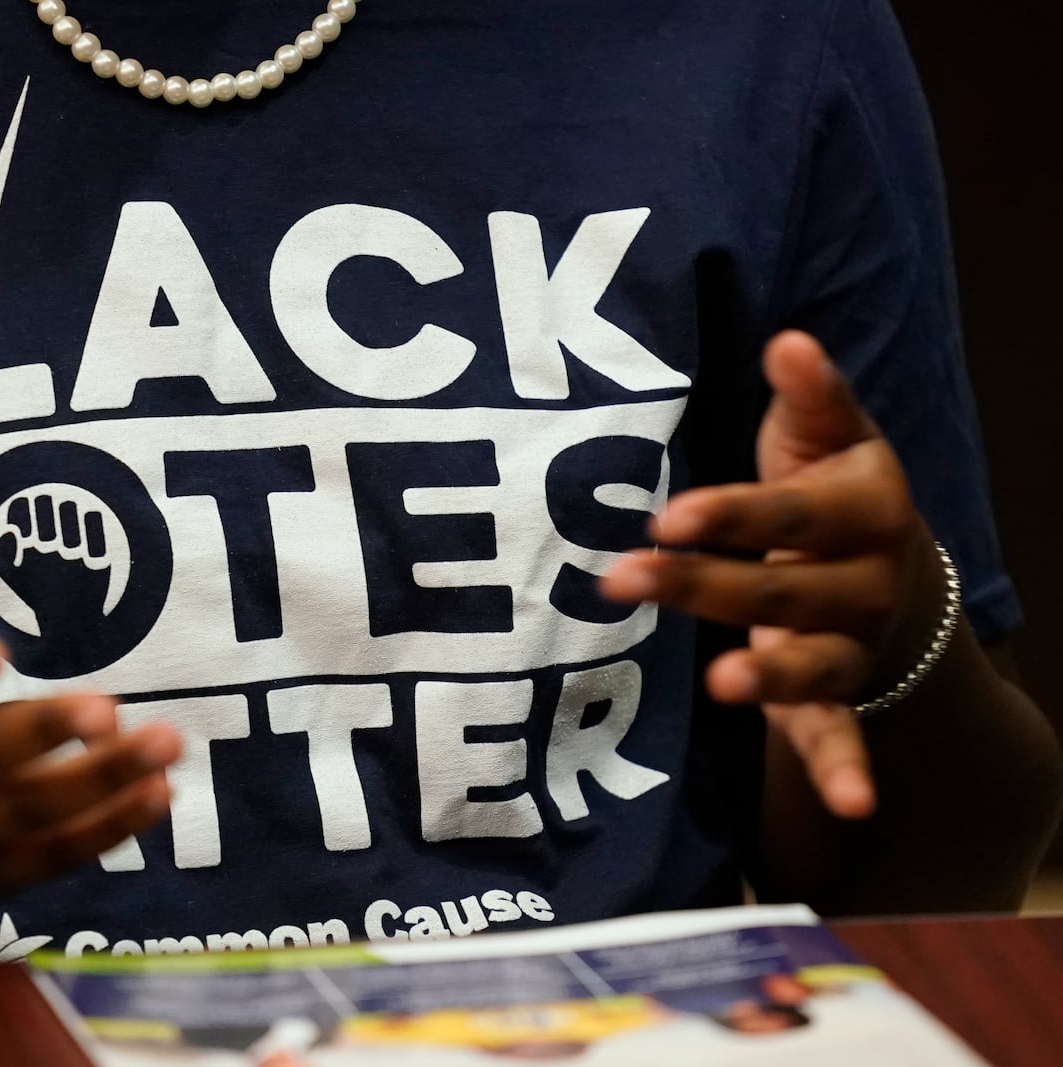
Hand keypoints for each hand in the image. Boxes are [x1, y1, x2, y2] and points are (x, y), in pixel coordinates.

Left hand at [601, 331, 945, 819]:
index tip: (670, 515)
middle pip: (784, 588)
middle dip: (705, 586)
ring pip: (815, 664)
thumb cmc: (834, 494)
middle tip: (625, 578)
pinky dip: (848, 770)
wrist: (898, 572)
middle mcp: (866, 581)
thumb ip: (810, 398)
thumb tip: (790, 341)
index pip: (791, 513)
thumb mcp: (829, 440)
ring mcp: (853, 645)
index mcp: (864, 509)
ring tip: (726, 681)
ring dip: (771, 675)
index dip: (734, 514)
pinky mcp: (836, 697)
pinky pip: (843, 735)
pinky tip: (857, 806)